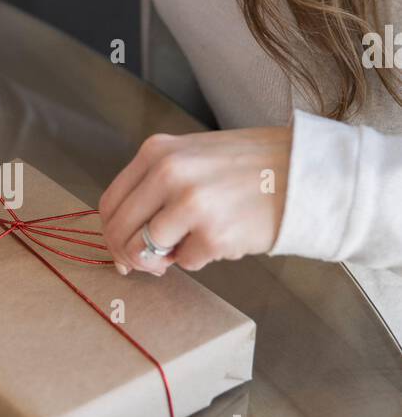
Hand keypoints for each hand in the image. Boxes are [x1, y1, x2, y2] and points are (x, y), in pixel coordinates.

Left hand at [98, 127, 292, 275]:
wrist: (306, 172)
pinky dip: (202, 258)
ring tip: (197, 241)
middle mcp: (168, 174)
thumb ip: (156, 187)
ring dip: (167, 258)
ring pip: (148, 251)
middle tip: (149, 264)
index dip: (111, 234)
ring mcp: (189, 204)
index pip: (110, 203)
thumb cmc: (250, 166)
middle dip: (129, 256)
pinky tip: (227, 235)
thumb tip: (126, 238)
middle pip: (120, 232)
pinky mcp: (213, 234)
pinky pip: (188, 262)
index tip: (122, 250)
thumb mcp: (193, 157)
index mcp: (157, 152)